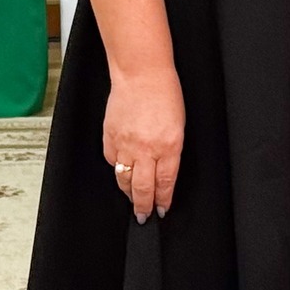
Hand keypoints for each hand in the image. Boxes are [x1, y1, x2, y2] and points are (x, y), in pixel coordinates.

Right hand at [103, 68, 183, 222]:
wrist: (141, 74)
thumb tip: (164, 171)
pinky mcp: (110, 137)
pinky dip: (117, 168)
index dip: (162, 200)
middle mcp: (146, 149)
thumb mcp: (179, 126)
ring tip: (132, 199)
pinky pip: (112, 161)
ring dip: (128, 193)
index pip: (165, 183)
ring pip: (124, 179)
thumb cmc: (165, 93)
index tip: (161, 210)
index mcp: (169, 146)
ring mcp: (126, 144)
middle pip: (142, 188)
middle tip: (144, 215)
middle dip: (144, 206)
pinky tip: (121, 171)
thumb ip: (171, 150)